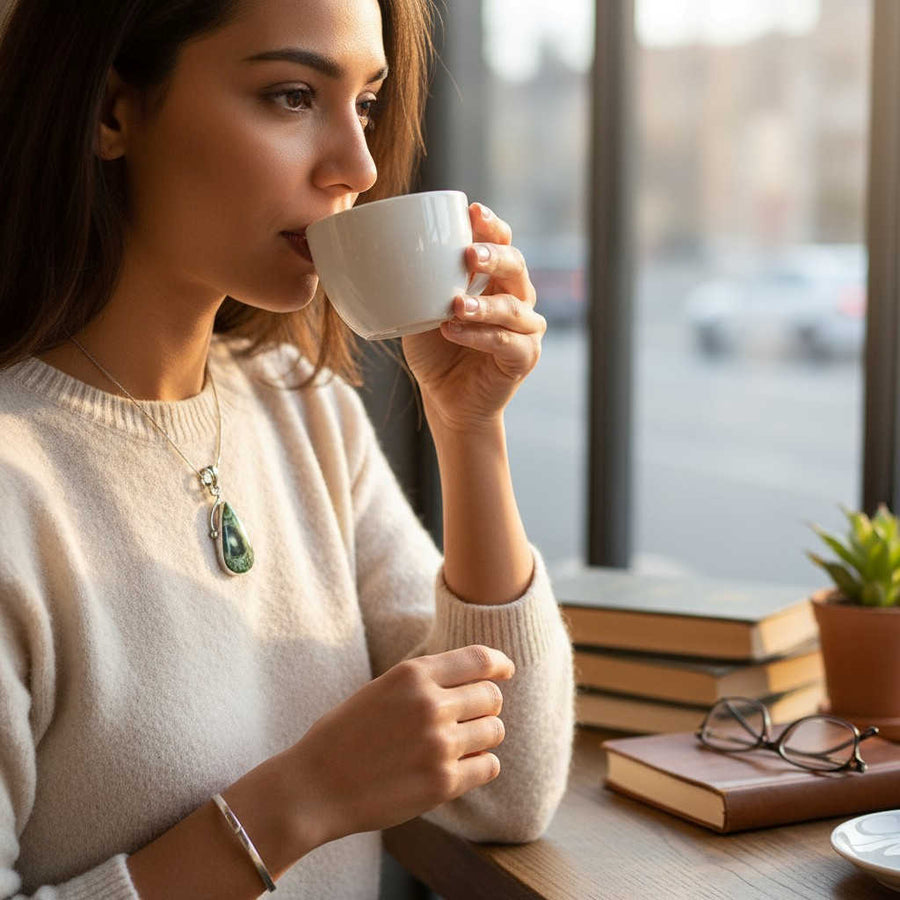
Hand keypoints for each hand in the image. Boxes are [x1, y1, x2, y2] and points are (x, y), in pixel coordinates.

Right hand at [286, 645, 515, 845]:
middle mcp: (431, 704)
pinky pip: (488, 766)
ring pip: (494, 731)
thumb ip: (425, 680)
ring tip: (458, 745)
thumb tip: (477, 676)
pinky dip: (479, 766)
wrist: (313, 787)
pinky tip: (456, 768)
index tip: (505, 671)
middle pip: (492, 697)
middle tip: (467, 719)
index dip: (499, 664)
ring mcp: (439, 745)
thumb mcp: (382, 689)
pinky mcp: (442, 783)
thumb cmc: (344, 735)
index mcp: (413, 675)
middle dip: (485, 706)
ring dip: (483, 737)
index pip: (479, 659)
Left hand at [401, 203, 546, 433]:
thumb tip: (384, 248)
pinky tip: (454, 331)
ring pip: (514, 307)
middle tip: (468, 255)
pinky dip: (480, 336)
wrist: (447, 400)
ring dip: (485, 304)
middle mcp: (518, 298)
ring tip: (456, 304)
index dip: (491, 225)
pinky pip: (506, 343)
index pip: (502, 241)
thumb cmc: (437, 350)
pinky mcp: (524, 358)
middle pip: (516, 266)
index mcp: (496, 279)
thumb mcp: (421, 309)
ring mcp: (525, 329)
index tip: (472, 211)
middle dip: (494, 256)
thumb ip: (419, 283)